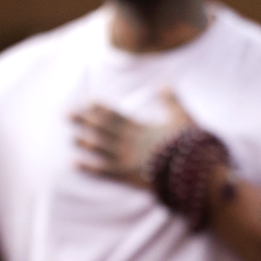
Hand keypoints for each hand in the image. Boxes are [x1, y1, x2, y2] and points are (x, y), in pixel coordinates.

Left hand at [71, 88, 195, 188]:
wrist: (194, 170)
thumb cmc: (189, 145)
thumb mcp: (182, 118)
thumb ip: (171, 101)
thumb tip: (164, 84)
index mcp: (141, 128)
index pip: (115, 115)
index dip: (100, 109)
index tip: (86, 102)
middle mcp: (129, 142)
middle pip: (103, 129)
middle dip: (85, 121)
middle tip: (66, 114)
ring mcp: (126, 159)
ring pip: (100, 149)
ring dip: (85, 143)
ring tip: (71, 137)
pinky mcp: (127, 176)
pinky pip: (103, 171)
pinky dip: (88, 167)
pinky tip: (74, 163)